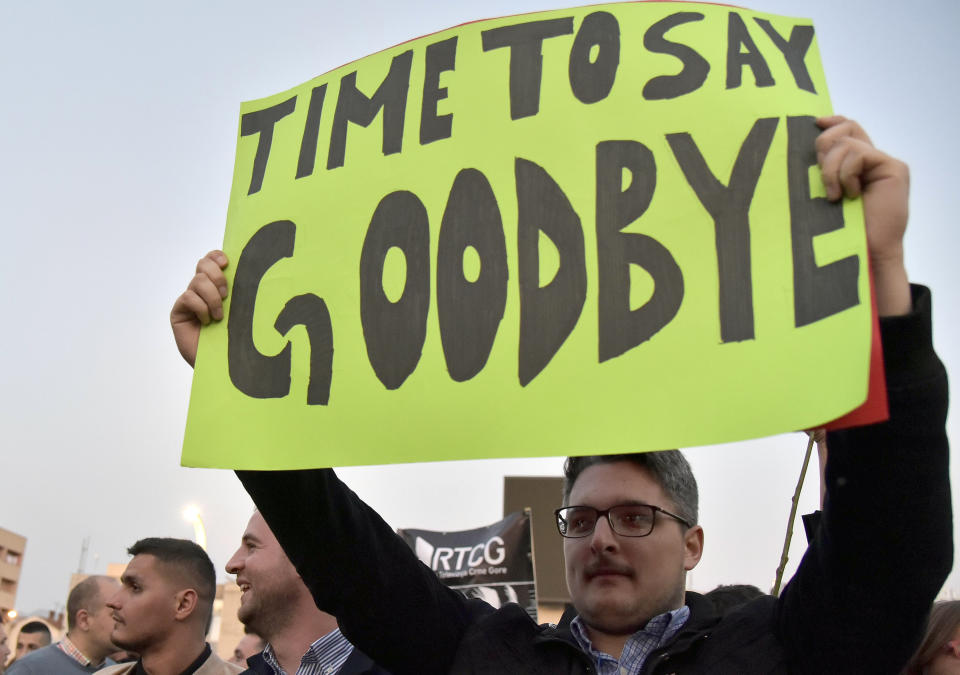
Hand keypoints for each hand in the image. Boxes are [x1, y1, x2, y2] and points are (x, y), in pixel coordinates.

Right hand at [170, 250, 229, 366]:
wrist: (221, 363)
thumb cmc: (234, 338)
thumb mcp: (240, 311)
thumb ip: (240, 293)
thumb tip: (250, 272)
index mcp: (216, 286)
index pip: (212, 260)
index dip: (216, 256)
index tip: (227, 263)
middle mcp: (201, 290)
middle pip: (203, 264)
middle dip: (216, 275)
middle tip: (226, 294)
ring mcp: (188, 300)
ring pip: (197, 281)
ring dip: (211, 297)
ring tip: (219, 316)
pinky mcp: (178, 312)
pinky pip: (188, 297)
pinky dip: (200, 308)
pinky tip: (206, 322)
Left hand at [816, 116, 910, 315]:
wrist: (862, 252)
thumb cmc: (837, 231)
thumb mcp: (822, 194)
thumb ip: (821, 171)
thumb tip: (801, 150)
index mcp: (854, 164)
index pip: (847, 128)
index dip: (832, 122)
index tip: (815, 123)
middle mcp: (871, 160)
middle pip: (845, 128)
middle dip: (823, 146)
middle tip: (820, 175)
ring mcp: (884, 163)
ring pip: (847, 143)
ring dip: (831, 170)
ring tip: (834, 196)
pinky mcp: (893, 168)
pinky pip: (859, 154)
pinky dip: (846, 174)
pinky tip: (850, 195)